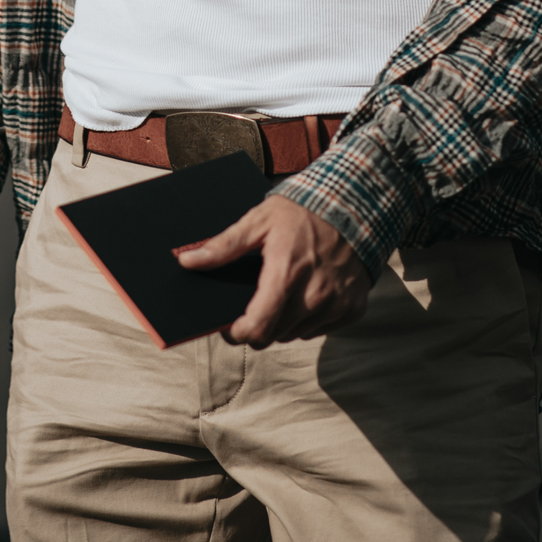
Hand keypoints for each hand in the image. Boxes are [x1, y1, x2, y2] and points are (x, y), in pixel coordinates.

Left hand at [175, 196, 371, 346]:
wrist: (355, 206)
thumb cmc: (301, 212)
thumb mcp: (259, 221)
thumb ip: (224, 246)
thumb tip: (186, 261)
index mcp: (288, 273)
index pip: (258, 327)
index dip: (237, 333)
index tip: (229, 326)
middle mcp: (315, 294)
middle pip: (273, 335)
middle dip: (257, 326)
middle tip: (253, 303)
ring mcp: (337, 304)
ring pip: (295, 335)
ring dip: (282, 322)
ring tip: (281, 292)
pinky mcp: (353, 309)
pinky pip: (319, 329)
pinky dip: (307, 319)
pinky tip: (305, 292)